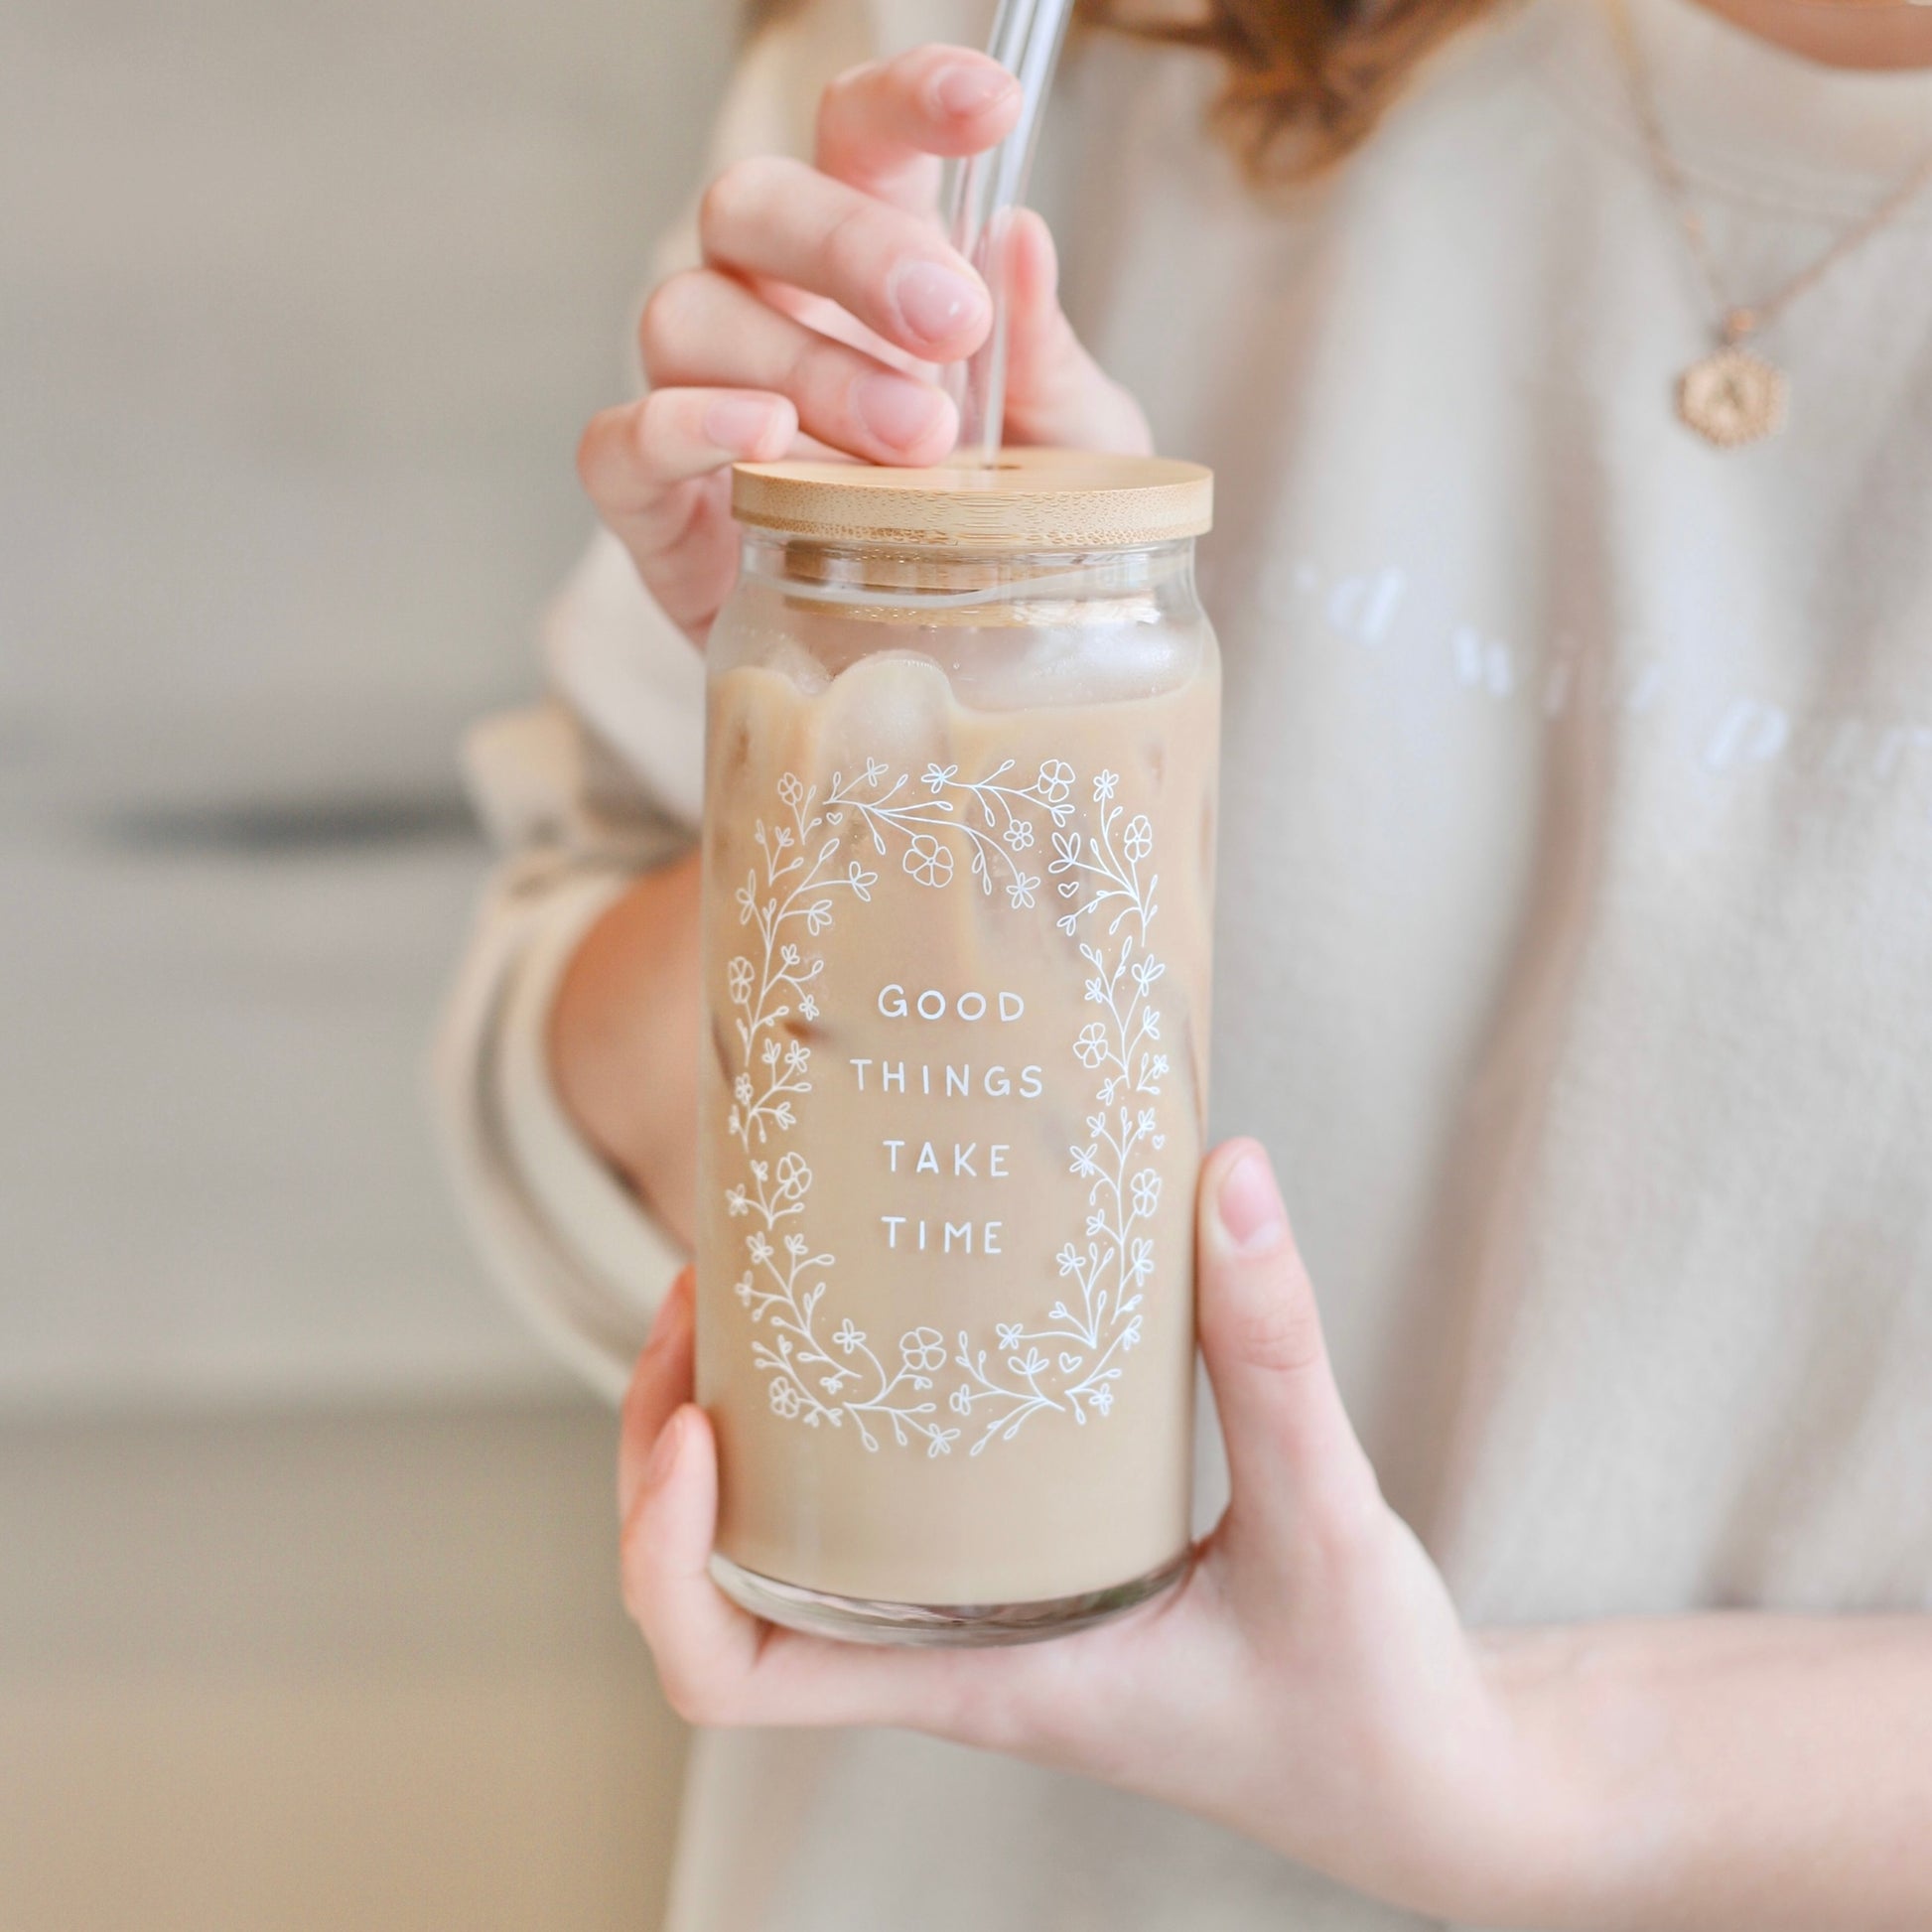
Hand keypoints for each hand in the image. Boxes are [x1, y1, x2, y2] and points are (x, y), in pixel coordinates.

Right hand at [577, 42, 1151, 644]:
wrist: (950, 686)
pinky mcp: (659, 512)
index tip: (993, 105)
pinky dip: (676, 429)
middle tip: (952, 327)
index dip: (909, 101)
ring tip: (911, 444)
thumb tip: (1018, 237)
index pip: (857, 140)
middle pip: (750, 205)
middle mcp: (768, 313)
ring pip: (686, 316)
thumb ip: (1045, 358)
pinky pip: (618, 443)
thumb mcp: (1067, 457)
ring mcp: (700, 406)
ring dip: (801, 365)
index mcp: (870, 270)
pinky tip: (763, 444)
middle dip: (852, 249)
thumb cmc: (1004, 546)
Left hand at [618, 1139, 1578, 1924]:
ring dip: (740, 1416)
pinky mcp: (1033, 1570)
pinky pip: (886, 1502)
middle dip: (669, 1439)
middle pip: (719, 1580)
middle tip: (703, 1286)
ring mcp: (983, 1614)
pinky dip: (846, 1412)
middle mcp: (949, 1651)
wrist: (1435, 1781)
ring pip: (790, 1534)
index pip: (730, 1678)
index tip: (705, 1422)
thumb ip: (1273, 1354)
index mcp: (973, 1678)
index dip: (665, 1556)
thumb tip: (1226, 1176)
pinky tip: (886, 1317)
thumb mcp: (1324, 1522)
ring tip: (755, 1278)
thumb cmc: (1369, 1703)